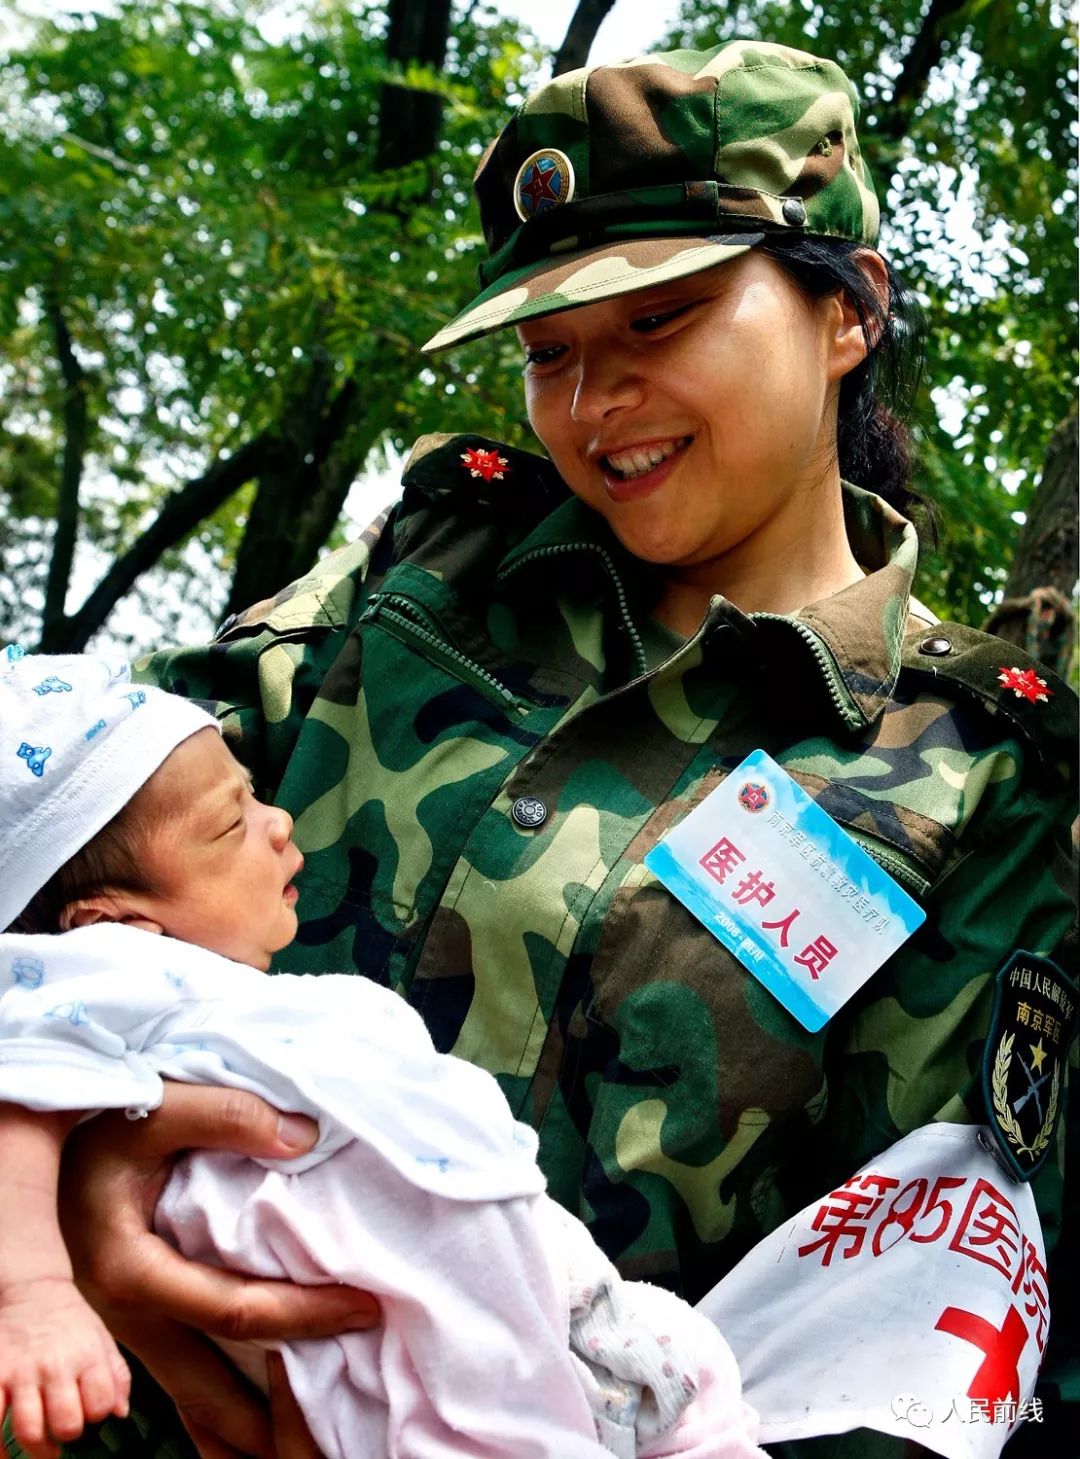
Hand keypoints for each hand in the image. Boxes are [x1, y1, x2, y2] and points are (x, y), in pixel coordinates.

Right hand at [0, 1276, 128, 1458]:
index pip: (100, 1405)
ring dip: (36, 1447)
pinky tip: (5, 1450)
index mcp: (87, 1356)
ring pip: (29, 1430)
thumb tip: (120, 1414)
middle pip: (65, 1424)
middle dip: (66, 1435)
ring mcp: (22, 1372)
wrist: (34, 1289)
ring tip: (39, 1445)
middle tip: (62, 1433)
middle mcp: (55, 1365)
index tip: (89, 1413)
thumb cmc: (72, 1321)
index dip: (97, 1416)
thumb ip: (117, 1376)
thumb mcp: (102, 1338)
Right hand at [59, 1083, 378, 1458]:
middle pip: (208, 1390)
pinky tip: (264, 1404)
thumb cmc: (109, 1123)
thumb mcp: (161, 1107)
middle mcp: (125, 1315)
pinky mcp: (138, 1324)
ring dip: (244, 1424)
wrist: (55, 1146)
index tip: (363, 1308)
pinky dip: (223, 1398)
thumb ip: (230, 1116)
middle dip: (275, 1416)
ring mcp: (126, 1329)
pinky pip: (182, 1377)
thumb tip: (304, 1139)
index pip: (234, 1311)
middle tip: (342, 1416)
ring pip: (189, 1399)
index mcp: (132, 1269)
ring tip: (305, 1435)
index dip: (304, 1315)